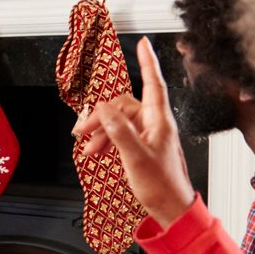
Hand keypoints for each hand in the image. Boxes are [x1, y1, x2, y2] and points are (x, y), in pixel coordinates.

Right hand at [73, 37, 195, 227]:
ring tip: (89, 149)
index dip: (148, 62)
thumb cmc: (161, 186)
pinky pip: (121, 135)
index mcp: (160, 122)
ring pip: (119, 122)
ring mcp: (150, 136)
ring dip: (101, 132)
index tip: (142, 43)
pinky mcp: (144, 147)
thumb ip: (119, 130)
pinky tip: (98, 152)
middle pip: (124, 106)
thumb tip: (104, 108)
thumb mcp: (135, 157)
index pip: (154, 84)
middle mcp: (156, 124)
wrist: (171, 210)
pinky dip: (107, 141)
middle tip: (82, 131)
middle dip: (101, 116)